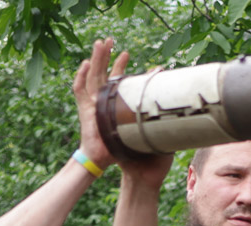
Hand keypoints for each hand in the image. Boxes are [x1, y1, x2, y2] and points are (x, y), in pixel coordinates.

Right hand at [73, 40, 171, 179]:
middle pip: (102, 72)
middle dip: (106, 55)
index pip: (116, 80)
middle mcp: (101, 100)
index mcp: (113, 103)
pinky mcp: (85, 110)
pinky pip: (80, 90)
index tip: (127, 52)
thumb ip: (152, 117)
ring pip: (92, 76)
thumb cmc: (128, 148)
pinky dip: (81, 76)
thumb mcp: (141, 129)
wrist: (109, 162)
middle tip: (110, 39)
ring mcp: (92, 103)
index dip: (120, 66)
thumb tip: (170, 107)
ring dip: (96, 59)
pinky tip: (86, 64)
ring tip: (100, 43)